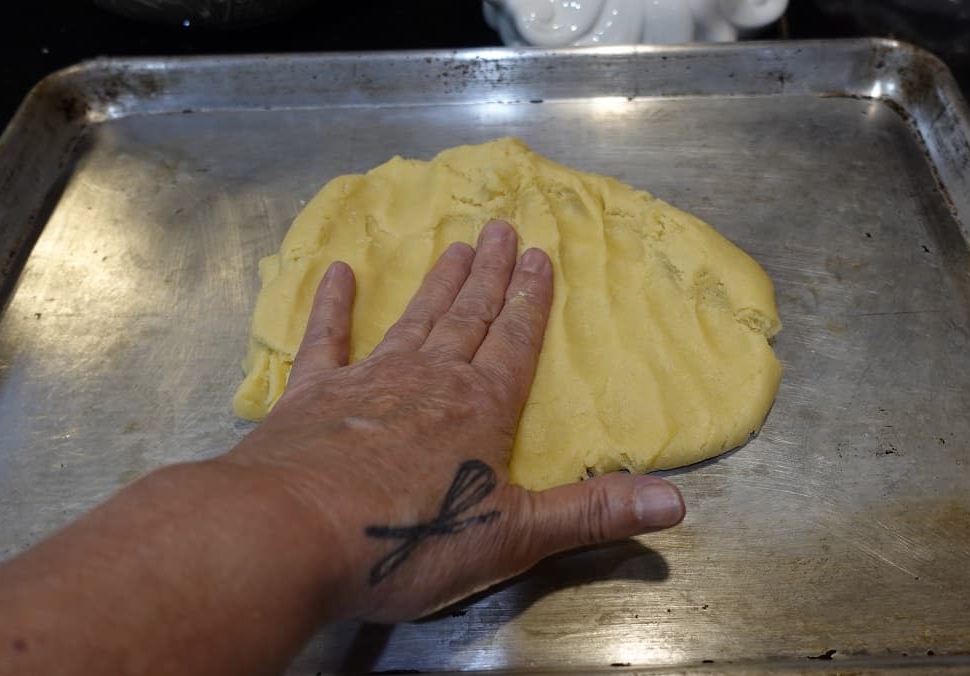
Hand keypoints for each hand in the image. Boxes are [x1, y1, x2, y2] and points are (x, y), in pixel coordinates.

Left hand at [221, 220, 685, 622]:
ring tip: (455, 246)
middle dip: (491, 277)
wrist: (291, 535)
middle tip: (502, 228)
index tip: (540, 256)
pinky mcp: (310, 399)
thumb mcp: (515, 534)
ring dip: (437, 285)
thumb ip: (592, 513)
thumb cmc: (410, 537)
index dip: (531, 301)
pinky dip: (332, 307)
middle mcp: (428, 380)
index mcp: (480, 408)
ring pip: (413, 321)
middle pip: (469, 318)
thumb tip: (679, 505)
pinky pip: (325, 341)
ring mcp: (366, 383)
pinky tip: (338, 274)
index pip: (515, 342)